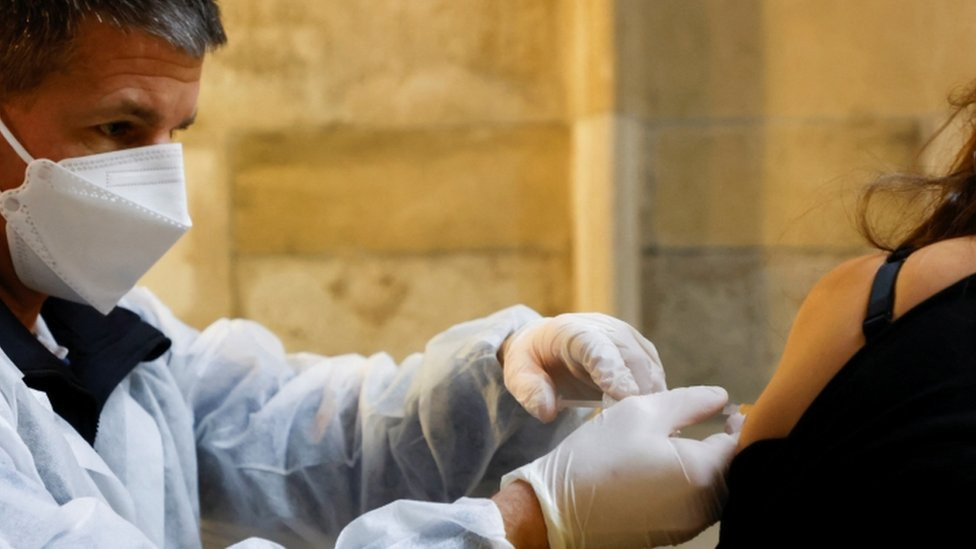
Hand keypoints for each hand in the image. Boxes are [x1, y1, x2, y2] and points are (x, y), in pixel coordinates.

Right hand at [500, 386, 737, 547]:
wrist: (559, 509)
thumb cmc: (599, 455)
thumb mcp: (641, 412)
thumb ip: (689, 402)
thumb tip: (722, 397)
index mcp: (702, 473)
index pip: (741, 445)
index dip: (741, 424)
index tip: (730, 409)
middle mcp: (705, 506)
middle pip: (734, 471)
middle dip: (729, 446)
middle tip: (716, 423)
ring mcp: (690, 525)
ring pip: (718, 489)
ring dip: (712, 466)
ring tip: (692, 442)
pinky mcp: (674, 535)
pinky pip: (698, 505)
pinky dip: (695, 485)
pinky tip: (673, 469)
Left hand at [501, 313, 664, 421]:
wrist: (547, 344)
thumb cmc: (532, 361)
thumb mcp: (517, 373)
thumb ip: (529, 390)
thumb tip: (548, 412)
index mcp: (573, 331)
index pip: (598, 348)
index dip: (613, 371)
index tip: (624, 397)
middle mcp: (606, 330)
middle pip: (632, 358)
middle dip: (639, 391)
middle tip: (639, 427)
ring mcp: (627, 339)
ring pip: (649, 368)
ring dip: (652, 398)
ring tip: (649, 429)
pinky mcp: (641, 352)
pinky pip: (656, 374)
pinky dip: (658, 398)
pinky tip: (654, 422)